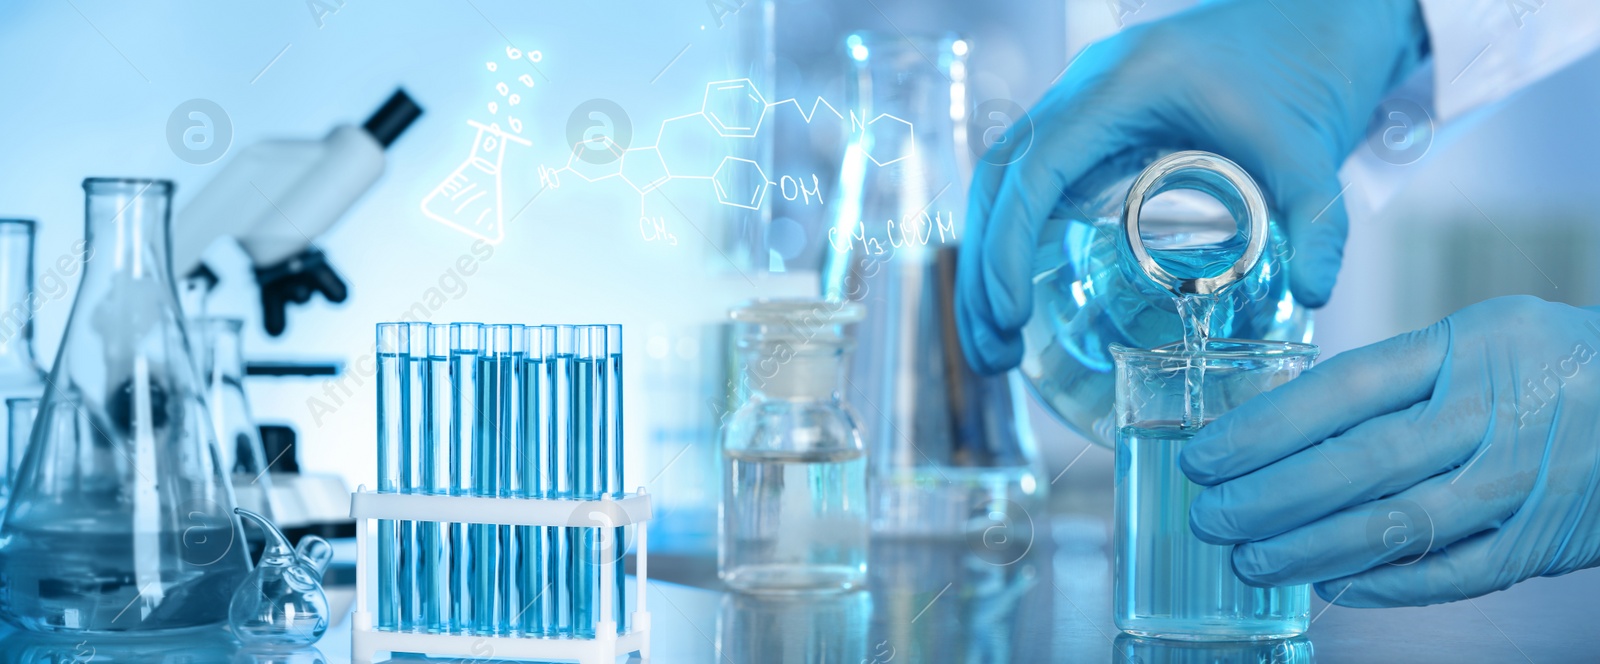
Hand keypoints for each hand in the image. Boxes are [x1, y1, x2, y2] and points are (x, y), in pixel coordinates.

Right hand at [956, 0, 1428, 373]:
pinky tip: (1020, 303)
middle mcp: (1085, 91)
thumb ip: (1318, 220)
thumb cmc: (1305, 64)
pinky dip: (1013, 244)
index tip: (1012, 314)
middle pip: (998, 182)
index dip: (1008, 244)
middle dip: (982, 271)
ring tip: (997, 348)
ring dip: (987, 265)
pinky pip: (1030, 185)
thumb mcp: (1311, 149)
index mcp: (1122, 85)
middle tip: (994, 351)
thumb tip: (1312, 294)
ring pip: (1002, 185)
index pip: (1035, 169)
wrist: (1316, 19)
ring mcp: (1082, 107)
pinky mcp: (1093, 130)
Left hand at [1181, 296, 1599, 606]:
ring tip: (1252, 561)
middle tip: (1211, 517)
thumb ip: (1399, 377)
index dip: (1264, 427)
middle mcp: (1492, 415)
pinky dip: (1385, 585)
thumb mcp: (1481, 337)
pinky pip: (1451, 573)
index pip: (1345, 389)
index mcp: (1469, 349)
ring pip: (1397, 525)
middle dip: (1271, 497)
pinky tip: (1330, 585)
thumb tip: (1287, 425)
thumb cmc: (1555, 366)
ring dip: (1312, 550)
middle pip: (1361, 463)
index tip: (1206, 454)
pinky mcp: (1540, 542)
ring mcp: (1520, 483)